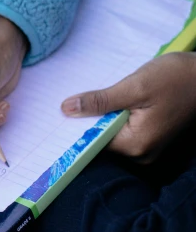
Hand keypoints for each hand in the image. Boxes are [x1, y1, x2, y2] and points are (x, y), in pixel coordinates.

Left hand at [61, 53, 195, 162]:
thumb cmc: (174, 78)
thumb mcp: (134, 86)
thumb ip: (100, 101)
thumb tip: (67, 109)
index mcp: (136, 145)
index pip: (93, 142)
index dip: (75, 127)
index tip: (57, 113)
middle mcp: (141, 153)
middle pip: (102, 138)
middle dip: (87, 119)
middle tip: (69, 98)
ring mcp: (148, 145)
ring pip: (111, 132)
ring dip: (100, 115)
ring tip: (90, 95)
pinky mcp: (151, 135)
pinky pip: (123, 128)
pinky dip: (113, 114)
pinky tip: (109, 98)